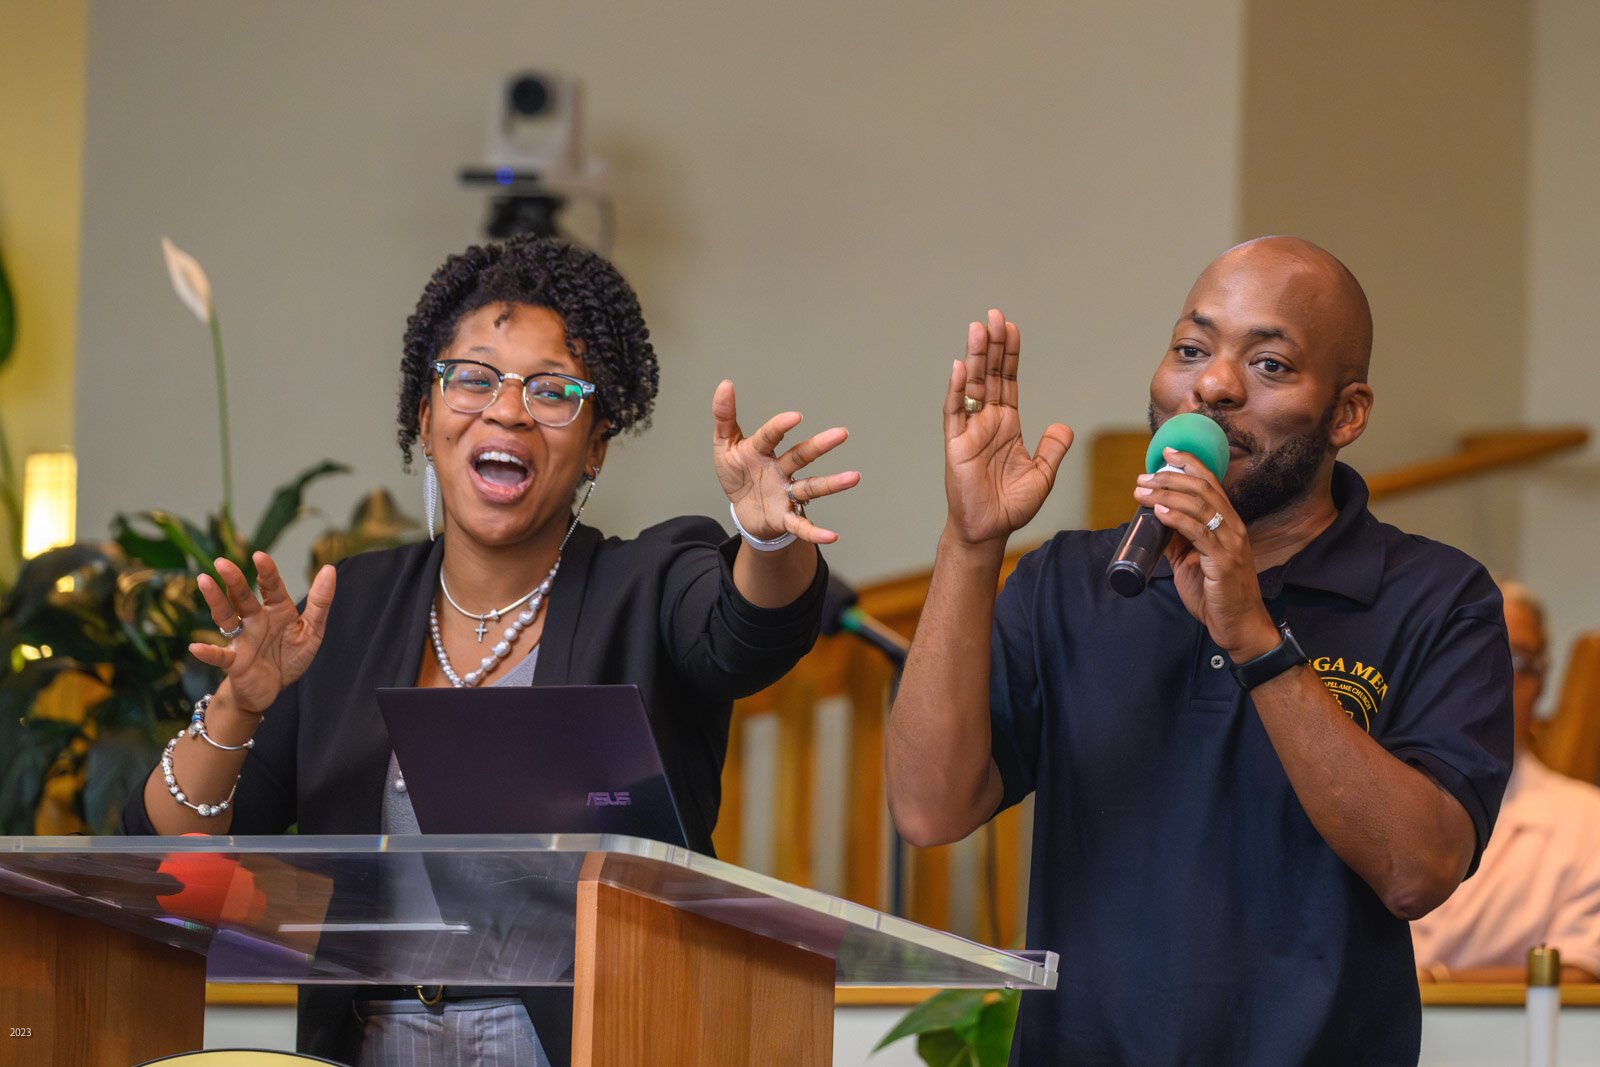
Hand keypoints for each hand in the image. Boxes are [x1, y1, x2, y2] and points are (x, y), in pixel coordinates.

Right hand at [189, 552, 336, 713]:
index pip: (271, 586)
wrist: (272, 688)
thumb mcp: (311, 630)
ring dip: (215, 600)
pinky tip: (195, 648)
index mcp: (276, 610)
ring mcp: (242, 639)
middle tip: (222, 562)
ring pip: (226, 616)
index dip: (266, 571)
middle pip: (243, 596)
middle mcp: (255, 620)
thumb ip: (320, 602)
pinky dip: (208, 653)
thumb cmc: (290, 656)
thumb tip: (330, 569)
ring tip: (203, 581)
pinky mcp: (234, 662)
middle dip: (234, 579)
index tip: (259, 555)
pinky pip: (219, 656)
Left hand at [712, 379, 860, 543]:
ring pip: (810, 487)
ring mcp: (785, 493)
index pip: (771, 436)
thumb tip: (725, 383)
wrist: (743, 511)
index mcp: (762, 451)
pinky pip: (801, 525)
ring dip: (832, 484)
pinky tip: (833, 536)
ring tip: (854, 477)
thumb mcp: (725, 446)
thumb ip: (725, 416)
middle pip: (801, 456)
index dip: (780, 427)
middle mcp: (780, 469)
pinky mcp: (785, 517)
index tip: (795, 417)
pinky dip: (816, 532)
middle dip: (819, 446)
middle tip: (842, 433)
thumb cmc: (738, 474)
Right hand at [943, 309, 1073, 544]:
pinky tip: (961, 367)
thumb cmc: (1011, 505)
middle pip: (990, 375)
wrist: (989, 529)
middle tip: (994, 315)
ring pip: (973, 386)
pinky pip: (955, 411)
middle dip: (993, 345)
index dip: (1010, 355)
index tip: (1010, 328)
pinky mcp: (956, 444)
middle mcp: (987, 422)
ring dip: (976, 357)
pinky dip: (957, 389)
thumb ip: (1052, 448)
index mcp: (1007, 425)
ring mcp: (970, 430)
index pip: (1008, 381)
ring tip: (979, 329)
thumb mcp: (1042, 474)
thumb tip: (1063, 426)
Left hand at [1134, 448, 1275, 655]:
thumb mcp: (1190, 560)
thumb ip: (1177, 539)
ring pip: (1200, 506)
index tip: (1167, 452)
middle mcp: (1233, 527)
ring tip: (1143, 491)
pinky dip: (1178, 518)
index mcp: (1229, 523)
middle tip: (1144, 476)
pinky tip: (1160, 512)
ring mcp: (1231, 542)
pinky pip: (1199, 532)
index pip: (1211, 483)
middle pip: (1203, 489)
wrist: (1238, 625)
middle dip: (1171, 477)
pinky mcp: (1224, 560)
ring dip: (1168, 495)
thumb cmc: (1216, 593)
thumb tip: (1155, 520)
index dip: (1191, 464)